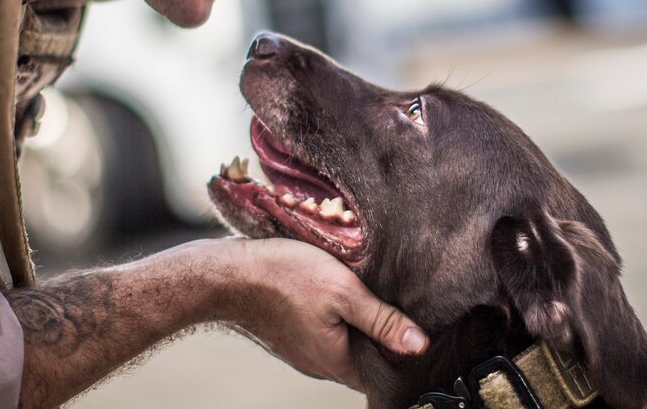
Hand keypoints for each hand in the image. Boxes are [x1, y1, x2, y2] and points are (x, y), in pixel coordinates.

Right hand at [201, 237, 428, 389]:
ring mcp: (300, 351)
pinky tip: (331, 291)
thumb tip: (419, 345)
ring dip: (353, 323)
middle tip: (393, 303)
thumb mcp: (343, 291)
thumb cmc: (285, 277)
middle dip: (378, 335)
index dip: (401, 351)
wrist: (227, 274)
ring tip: (365, 292)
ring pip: (340, 342)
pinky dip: (331, 317)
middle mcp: (318, 364)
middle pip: (362, 356)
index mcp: (337, 361)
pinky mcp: (286, 334)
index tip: (414, 325)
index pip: (383, 371)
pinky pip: (319, 332)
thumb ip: (382, 320)